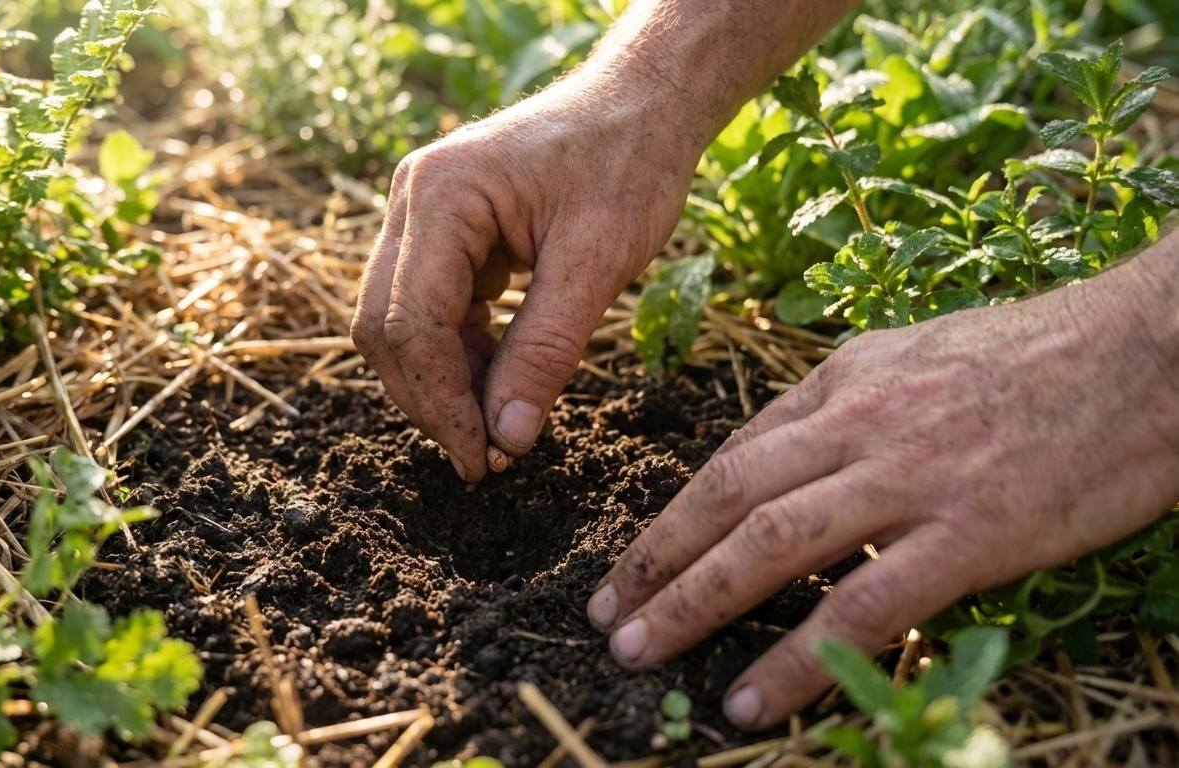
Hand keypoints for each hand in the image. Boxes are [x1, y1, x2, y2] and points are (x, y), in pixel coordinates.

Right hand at [351, 76, 700, 480]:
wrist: (645, 102)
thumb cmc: (629, 163)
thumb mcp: (598, 263)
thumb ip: (547, 350)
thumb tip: (508, 437)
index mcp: (442, 194)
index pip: (412, 323)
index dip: (442, 402)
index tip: (481, 460)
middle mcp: (413, 199)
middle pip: (386, 327)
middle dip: (431, 399)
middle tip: (484, 458)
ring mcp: (422, 213)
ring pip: (401, 323)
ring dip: (443, 381)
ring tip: (498, 428)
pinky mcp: (444, 230)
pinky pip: (430, 307)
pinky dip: (460, 352)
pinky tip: (500, 380)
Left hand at [585, 250, 1178, 728]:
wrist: (1148, 351)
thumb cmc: (1041, 356)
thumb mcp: (920, 355)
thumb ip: (849, 402)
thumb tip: (788, 452)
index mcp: (846, 377)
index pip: (736, 453)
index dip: (676, 513)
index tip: (637, 556)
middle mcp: (860, 420)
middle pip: (728, 495)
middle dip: (656, 558)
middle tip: (605, 611)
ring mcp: (911, 476)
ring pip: (771, 545)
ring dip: (692, 604)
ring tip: (639, 651)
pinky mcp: (970, 533)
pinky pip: (861, 604)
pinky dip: (798, 658)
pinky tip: (752, 698)